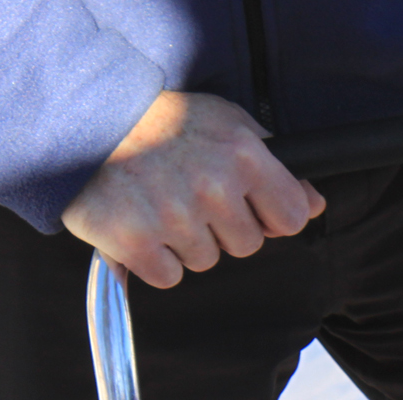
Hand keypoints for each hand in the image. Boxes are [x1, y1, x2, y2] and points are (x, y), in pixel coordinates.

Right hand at [62, 91, 325, 287]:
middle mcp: (213, 187)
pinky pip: (168, 276)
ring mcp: (173, 217)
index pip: (291, 219)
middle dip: (223, 228)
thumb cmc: (165, 122)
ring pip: (206, 262)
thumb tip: (315, 204)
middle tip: (188, 194)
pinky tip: (140, 223)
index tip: (246, 204)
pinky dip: (154, 259)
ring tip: (159, 202)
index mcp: (244, 155)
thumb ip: (277, 166)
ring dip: (185, 242)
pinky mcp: (135, 242)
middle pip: (247, 245)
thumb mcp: (228, 125)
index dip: (269, 216)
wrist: (87, 120)